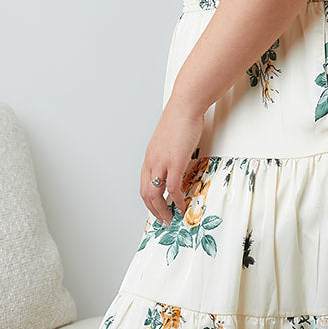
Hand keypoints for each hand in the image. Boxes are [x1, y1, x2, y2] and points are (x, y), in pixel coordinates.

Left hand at [140, 98, 205, 224]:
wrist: (184, 107)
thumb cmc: (179, 120)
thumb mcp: (168, 141)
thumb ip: (168, 155)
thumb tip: (174, 165)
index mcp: (149, 158)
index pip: (143, 186)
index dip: (149, 202)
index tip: (157, 210)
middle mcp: (151, 162)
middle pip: (146, 194)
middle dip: (154, 211)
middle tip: (164, 221)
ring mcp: (161, 163)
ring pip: (155, 194)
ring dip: (163, 210)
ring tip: (171, 219)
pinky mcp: (175, 163)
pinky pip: (173, 189)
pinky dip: (177, 201)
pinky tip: (182, 206)